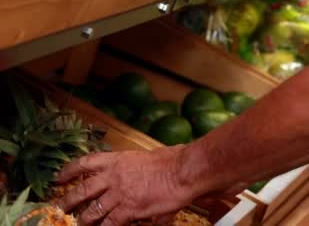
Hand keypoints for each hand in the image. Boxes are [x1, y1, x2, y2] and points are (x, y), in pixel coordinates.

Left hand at [56, 146, 194, 225]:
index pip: (85, 163)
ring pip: (91, 211)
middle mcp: (112, 176)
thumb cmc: (172, 161)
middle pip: (82, 190)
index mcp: (117, 160)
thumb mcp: (149, 157)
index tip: (59, 178)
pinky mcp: (128, 210)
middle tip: (58, 208)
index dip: (69, 171)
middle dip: (67, 201)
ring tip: (77, 224)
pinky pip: (109, 223)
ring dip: (82, 220)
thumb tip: (140, 179)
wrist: (182, 171)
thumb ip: (137, 169)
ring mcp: (119, 194)